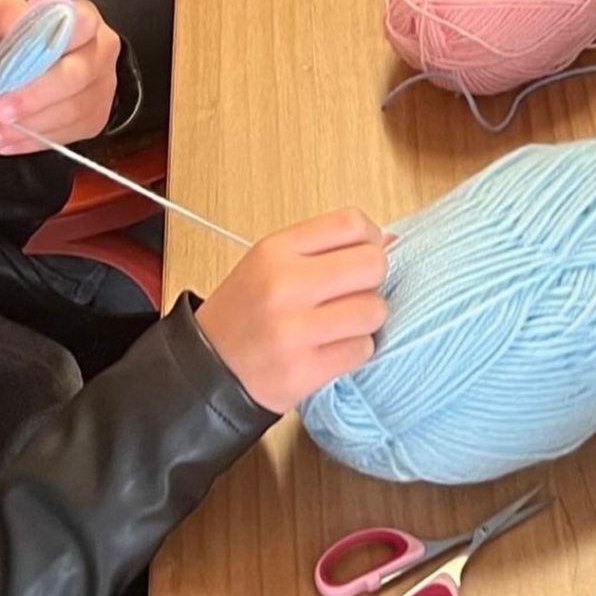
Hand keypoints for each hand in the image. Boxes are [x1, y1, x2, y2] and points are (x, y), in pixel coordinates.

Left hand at [0, 0, 120, 153]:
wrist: (49, 63)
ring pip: (72, 112)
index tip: (16, 59)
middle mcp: (102, 54)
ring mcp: (103, 89)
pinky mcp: (95, 118)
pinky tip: (6, 142)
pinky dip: (32, 142)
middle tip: (0, 110)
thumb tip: (9, 24)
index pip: (81, 25)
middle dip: (35, 97)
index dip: (50, 43)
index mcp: (87, 22)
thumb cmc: (33, 38)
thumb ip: (10, 13)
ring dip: (28, 128)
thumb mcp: (14, 16)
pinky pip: (67, 136)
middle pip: (77, 77)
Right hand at [195, 209, 388, 412]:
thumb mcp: (270, 263)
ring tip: (340, 324)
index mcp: (275, 251)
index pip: (352, 223)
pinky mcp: (303, 371)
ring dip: (366, 319)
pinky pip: (363, 349)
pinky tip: (332, 348)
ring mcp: (293, 331)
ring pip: (374, 310)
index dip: (370, 238)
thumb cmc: (245, 313)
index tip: (363, 252)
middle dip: (372, 279)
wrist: (204, 371)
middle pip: (373, 264)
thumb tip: (390, 241)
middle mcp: (284, 286)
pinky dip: (355, 350)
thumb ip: (325, 248)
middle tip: (353, 292)